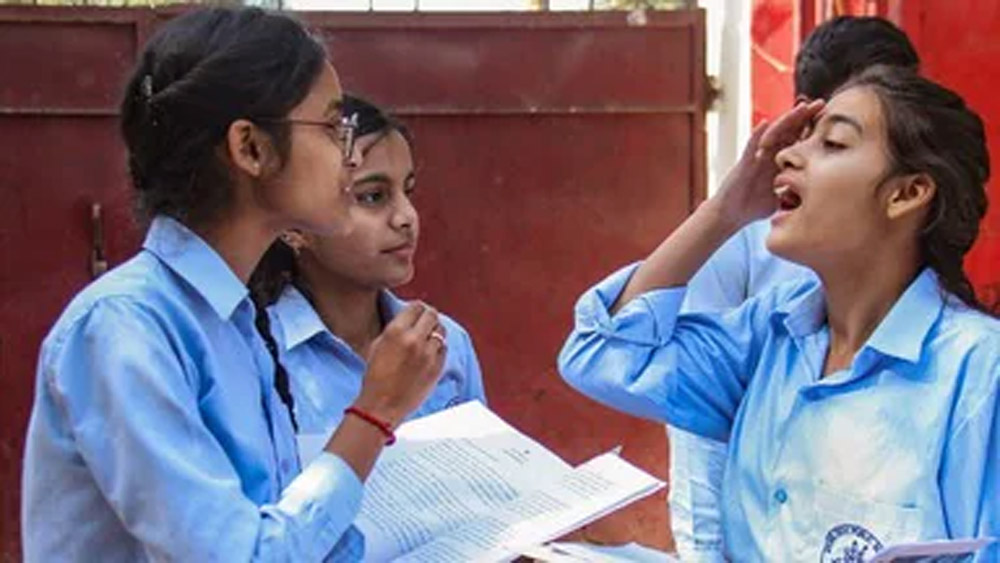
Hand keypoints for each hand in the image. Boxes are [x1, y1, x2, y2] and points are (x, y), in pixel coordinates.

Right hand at [353, 302, 446, 426]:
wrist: (382, 406)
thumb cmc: (375, 378)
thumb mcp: (377, 346)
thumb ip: (394, 329)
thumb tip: (407, 320)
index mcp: (395, 332)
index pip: (416, 307)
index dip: (417, 308)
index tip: (416, 311)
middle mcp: (414, 340)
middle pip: (432, 314)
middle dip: (428, 316)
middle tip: (425, 321)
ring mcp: (428, 354)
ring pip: (441, 330)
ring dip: (435, 331)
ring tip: (428, 336)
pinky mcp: (437, 367)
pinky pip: (444, 348)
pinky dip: (439, 347)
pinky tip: (430, 352)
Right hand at [714, 99, 823, 226]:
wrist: (730, 215)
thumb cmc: (753, 207)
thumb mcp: (782, 198)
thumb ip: (796, 192)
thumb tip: (818, 195)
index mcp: (779, 162)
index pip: (798, 140)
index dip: (813, 129)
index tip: (832, 118)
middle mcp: (768, 155)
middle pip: (788, 131)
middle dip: (804, 117)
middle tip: (821, 103)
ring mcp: (756, 157)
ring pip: (772, 134)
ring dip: (786, 120)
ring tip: (801, 108)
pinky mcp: (743, 164)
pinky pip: (750, 146)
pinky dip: (757, 135)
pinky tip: (764, 122)